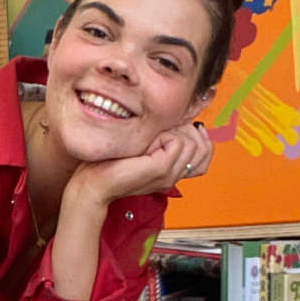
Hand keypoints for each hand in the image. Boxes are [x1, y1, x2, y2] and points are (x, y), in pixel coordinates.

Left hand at [67, 123, 212, 209]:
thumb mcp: (143, 147)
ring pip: (191, 143)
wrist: (94, 182)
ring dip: (171, 132)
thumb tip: (180, 117)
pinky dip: (163, 136)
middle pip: (203, 149)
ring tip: (150, 141)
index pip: (205, 157)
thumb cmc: (111, 163)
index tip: (189, 125)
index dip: (202, 138)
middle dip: (187, 131)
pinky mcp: (161, 169)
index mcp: (171, 172)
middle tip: (161, 133)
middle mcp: (173, 176)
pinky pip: (177, 142)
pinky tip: (146, 144)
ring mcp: (169, 175)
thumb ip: (161, 137)